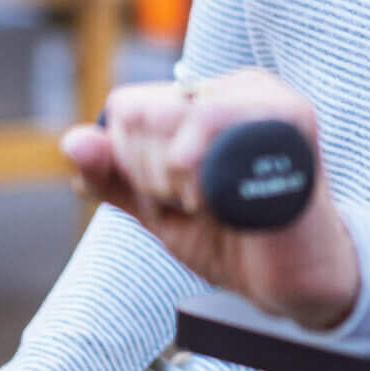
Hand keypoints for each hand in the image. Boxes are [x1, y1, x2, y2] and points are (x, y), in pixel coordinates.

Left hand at [60, 69, 359, 330]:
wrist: (297, 284)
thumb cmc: (236, 239)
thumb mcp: (159, 207)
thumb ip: (114, 175)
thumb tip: (72, 141)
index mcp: (213, 95)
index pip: (127, 106)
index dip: (132, 164)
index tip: (174, 195)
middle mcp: (243, 86)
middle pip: (143, 113)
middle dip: (153, 177)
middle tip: (198, 203)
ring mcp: (270, 103)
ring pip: (174, 123)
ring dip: (179, 183)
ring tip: (214, 203)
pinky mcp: (291, 128)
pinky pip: (212, 140)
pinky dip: (205, 188)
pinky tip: (231, 206)